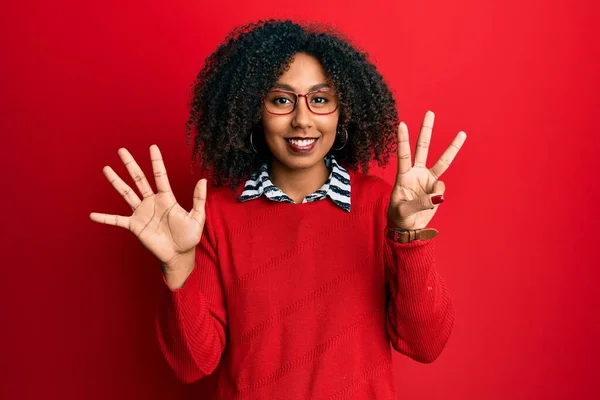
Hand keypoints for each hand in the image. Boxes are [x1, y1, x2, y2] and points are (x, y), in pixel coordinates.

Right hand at [89, 145, 206, 269]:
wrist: (179, 255)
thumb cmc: (189, 237)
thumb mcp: (197, 217)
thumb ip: (199, 199)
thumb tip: (203, 180)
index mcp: (167, 198)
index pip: (160, 175)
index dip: (156, 161)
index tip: (152, 147)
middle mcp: (152, 202)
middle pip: (139, 179)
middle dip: (130, 164)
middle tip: (122, 150)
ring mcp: (142, 213)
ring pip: (126, 193)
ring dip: (116, 182)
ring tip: (106, 169)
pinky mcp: (135, 226)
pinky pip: (117, 220)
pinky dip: (105, 218)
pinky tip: (92, 215)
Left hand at [386, 111, 466, 229]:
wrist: (408, 227)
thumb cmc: (399, 217)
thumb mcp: (404, 211)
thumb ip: (420, 203)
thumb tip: (439, 196)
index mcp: (403, 176)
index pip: (403, 155)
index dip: (402, 140)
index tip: (401, 124)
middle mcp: (416, 173)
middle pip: (422, 148)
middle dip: (426, 130)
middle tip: (430, 112)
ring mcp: (427, 179)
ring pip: (442, 161)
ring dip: (452, 148)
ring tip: (462, 134)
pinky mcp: (435, 188)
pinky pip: (442, 189)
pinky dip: (438, 196)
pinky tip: (431, 203)